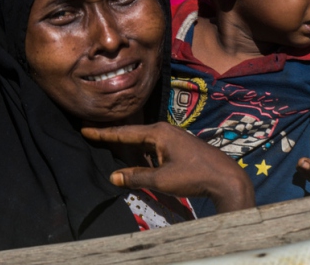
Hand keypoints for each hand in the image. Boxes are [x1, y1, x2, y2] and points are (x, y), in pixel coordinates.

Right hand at [82, 122, 254, 212]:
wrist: (224, 178)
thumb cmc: (194, 176)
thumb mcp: (162, 179)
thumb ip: (136, 177)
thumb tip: (113, 176)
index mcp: (158, 133)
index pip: (124, 133)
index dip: (103, 133)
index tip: (85, 129)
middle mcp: (164, 131)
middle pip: (132, 135)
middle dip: (113, 137)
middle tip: (92, 135)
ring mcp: (172, 138)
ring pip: (143, 143)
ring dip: (128, 148)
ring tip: (107, 147)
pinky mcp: (178, 147)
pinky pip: (153, 148)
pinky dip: (141, 154)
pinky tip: (135, 162)